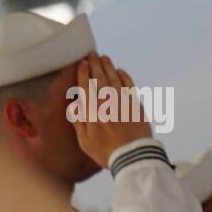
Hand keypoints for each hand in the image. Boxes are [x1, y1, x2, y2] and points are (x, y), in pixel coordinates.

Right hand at [71, 52, 151, 167]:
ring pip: (115, 78)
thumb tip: (75, 104)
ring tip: (104, 58)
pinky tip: (120, 71)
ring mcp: (123, 102)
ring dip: (109, 67)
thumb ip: (79, 121)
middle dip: (95, 64)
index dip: (83, 72)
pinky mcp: (136, 105)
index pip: (85, 85)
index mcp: (92, 110)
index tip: (81, 63)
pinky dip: (124, 76)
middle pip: (100, 78)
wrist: (134, 156)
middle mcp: (107, 102)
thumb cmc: (107, 152)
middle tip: (91, 54)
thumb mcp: (85, 141)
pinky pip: (129, 85)